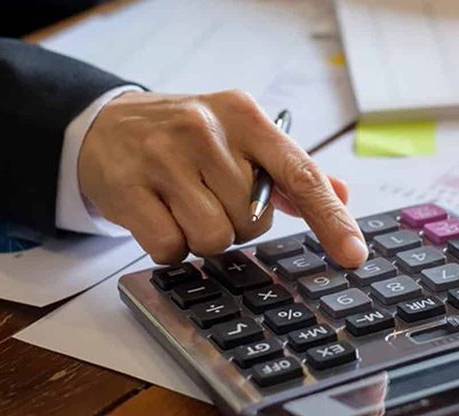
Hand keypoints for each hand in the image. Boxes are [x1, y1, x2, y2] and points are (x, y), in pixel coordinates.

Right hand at [78, 90, 367, 267]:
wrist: (104, 125)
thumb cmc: (185, 138)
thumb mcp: (241, 138)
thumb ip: (290, 171)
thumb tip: (342, 194)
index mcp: (246, 117)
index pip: (301, 175)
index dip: (331, 219)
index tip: (354, 255)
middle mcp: (207, 130)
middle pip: (253, 220)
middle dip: (238, 224)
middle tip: (210, 197)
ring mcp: (164, 157)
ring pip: (214, 239)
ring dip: (203, 238)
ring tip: (184, 207)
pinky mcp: (128, 187)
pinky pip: (171, 249)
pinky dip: (170, 247)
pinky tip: (159, 217)